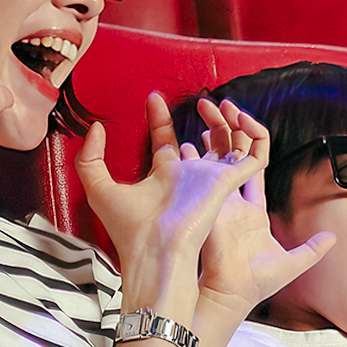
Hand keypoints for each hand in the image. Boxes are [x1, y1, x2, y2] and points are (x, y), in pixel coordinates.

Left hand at [74, 93, 263, 318]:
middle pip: (205, 140)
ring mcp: (212, 179)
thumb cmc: (129, 227)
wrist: (155, 249)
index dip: (159, 118)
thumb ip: (90, 157)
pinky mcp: (229, 182)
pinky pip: (255, 157)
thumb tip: (96, 128)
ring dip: (232, 122)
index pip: (165, 140)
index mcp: (163, 177)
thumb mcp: (98, 187)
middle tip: (199, 97)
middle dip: (205, 116)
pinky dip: (256, 137)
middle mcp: (190, 177)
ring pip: (232, 145)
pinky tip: (244, 119)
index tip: (153, 97)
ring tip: (223, 102)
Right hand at [176, 97, 334, 317]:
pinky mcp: (207, 204)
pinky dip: (196, 153)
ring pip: (213, 156)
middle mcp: (232, 200)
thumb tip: (333, 238)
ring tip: (206, 107)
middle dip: (227, 126)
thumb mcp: (294, 262)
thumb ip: (313, 249)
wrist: (232, 294)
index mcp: (251, 209)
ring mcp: (216, 200)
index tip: (247, 120)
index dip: (251, 140)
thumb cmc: (257, 282)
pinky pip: (202, 171)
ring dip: (211, 131)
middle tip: (222, 104)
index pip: (253, 164)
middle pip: (230, 153)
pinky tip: (192, 135)